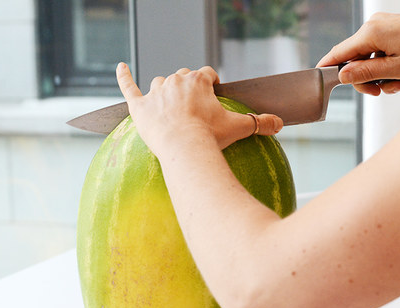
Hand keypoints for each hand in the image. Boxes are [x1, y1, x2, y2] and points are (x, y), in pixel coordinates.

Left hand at [116, 63, 282, 155]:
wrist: (184, 147)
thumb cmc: (210, 136)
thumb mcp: (239, 128)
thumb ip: (260, 123)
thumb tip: (280, 123)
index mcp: (198, 81)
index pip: (207, 74)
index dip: (211, 83)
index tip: (214, 93)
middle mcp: (175, 81)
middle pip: (182, 76)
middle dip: (188, 86)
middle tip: (195, 106)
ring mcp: (156, 93)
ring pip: (159, 83)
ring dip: (164, 89)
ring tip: (169, 104)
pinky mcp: (139, 106)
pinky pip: (128, 87)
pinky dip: (123, 77)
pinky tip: (120, 68)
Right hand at [317, 13, 399, 94]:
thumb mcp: (396, 69)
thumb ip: (366, 73)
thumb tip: (343, 75)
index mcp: (371, 32)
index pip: (339, 53)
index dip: (329, 69)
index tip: (320, 81)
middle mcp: (376, 25)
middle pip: (356, 60)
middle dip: (369, 80)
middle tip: (382, 92)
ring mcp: (387, 27)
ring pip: (373, 60)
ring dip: (387, 78)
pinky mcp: (397, 31)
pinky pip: (385, 54)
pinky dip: (395, 69)